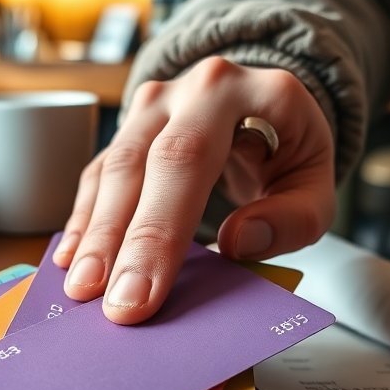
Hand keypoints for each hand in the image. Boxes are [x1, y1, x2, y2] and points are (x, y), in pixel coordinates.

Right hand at [52, 57, 336, 323]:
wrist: (271, 111)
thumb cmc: (291, 155)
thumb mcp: (316, 186)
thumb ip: (292, 218)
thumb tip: (238, 241)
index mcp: (248, 93)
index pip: (190, 159)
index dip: (159, 229)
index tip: (141, 293)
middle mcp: (193, 89)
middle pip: (139, 162)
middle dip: (115, 239)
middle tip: (102, 300)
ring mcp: (154, 105)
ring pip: (111, 168)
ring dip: (92, 233)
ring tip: (80, 288)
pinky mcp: (128, 132)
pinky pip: (97, 176)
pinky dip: (85, 220)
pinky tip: (72, 258)